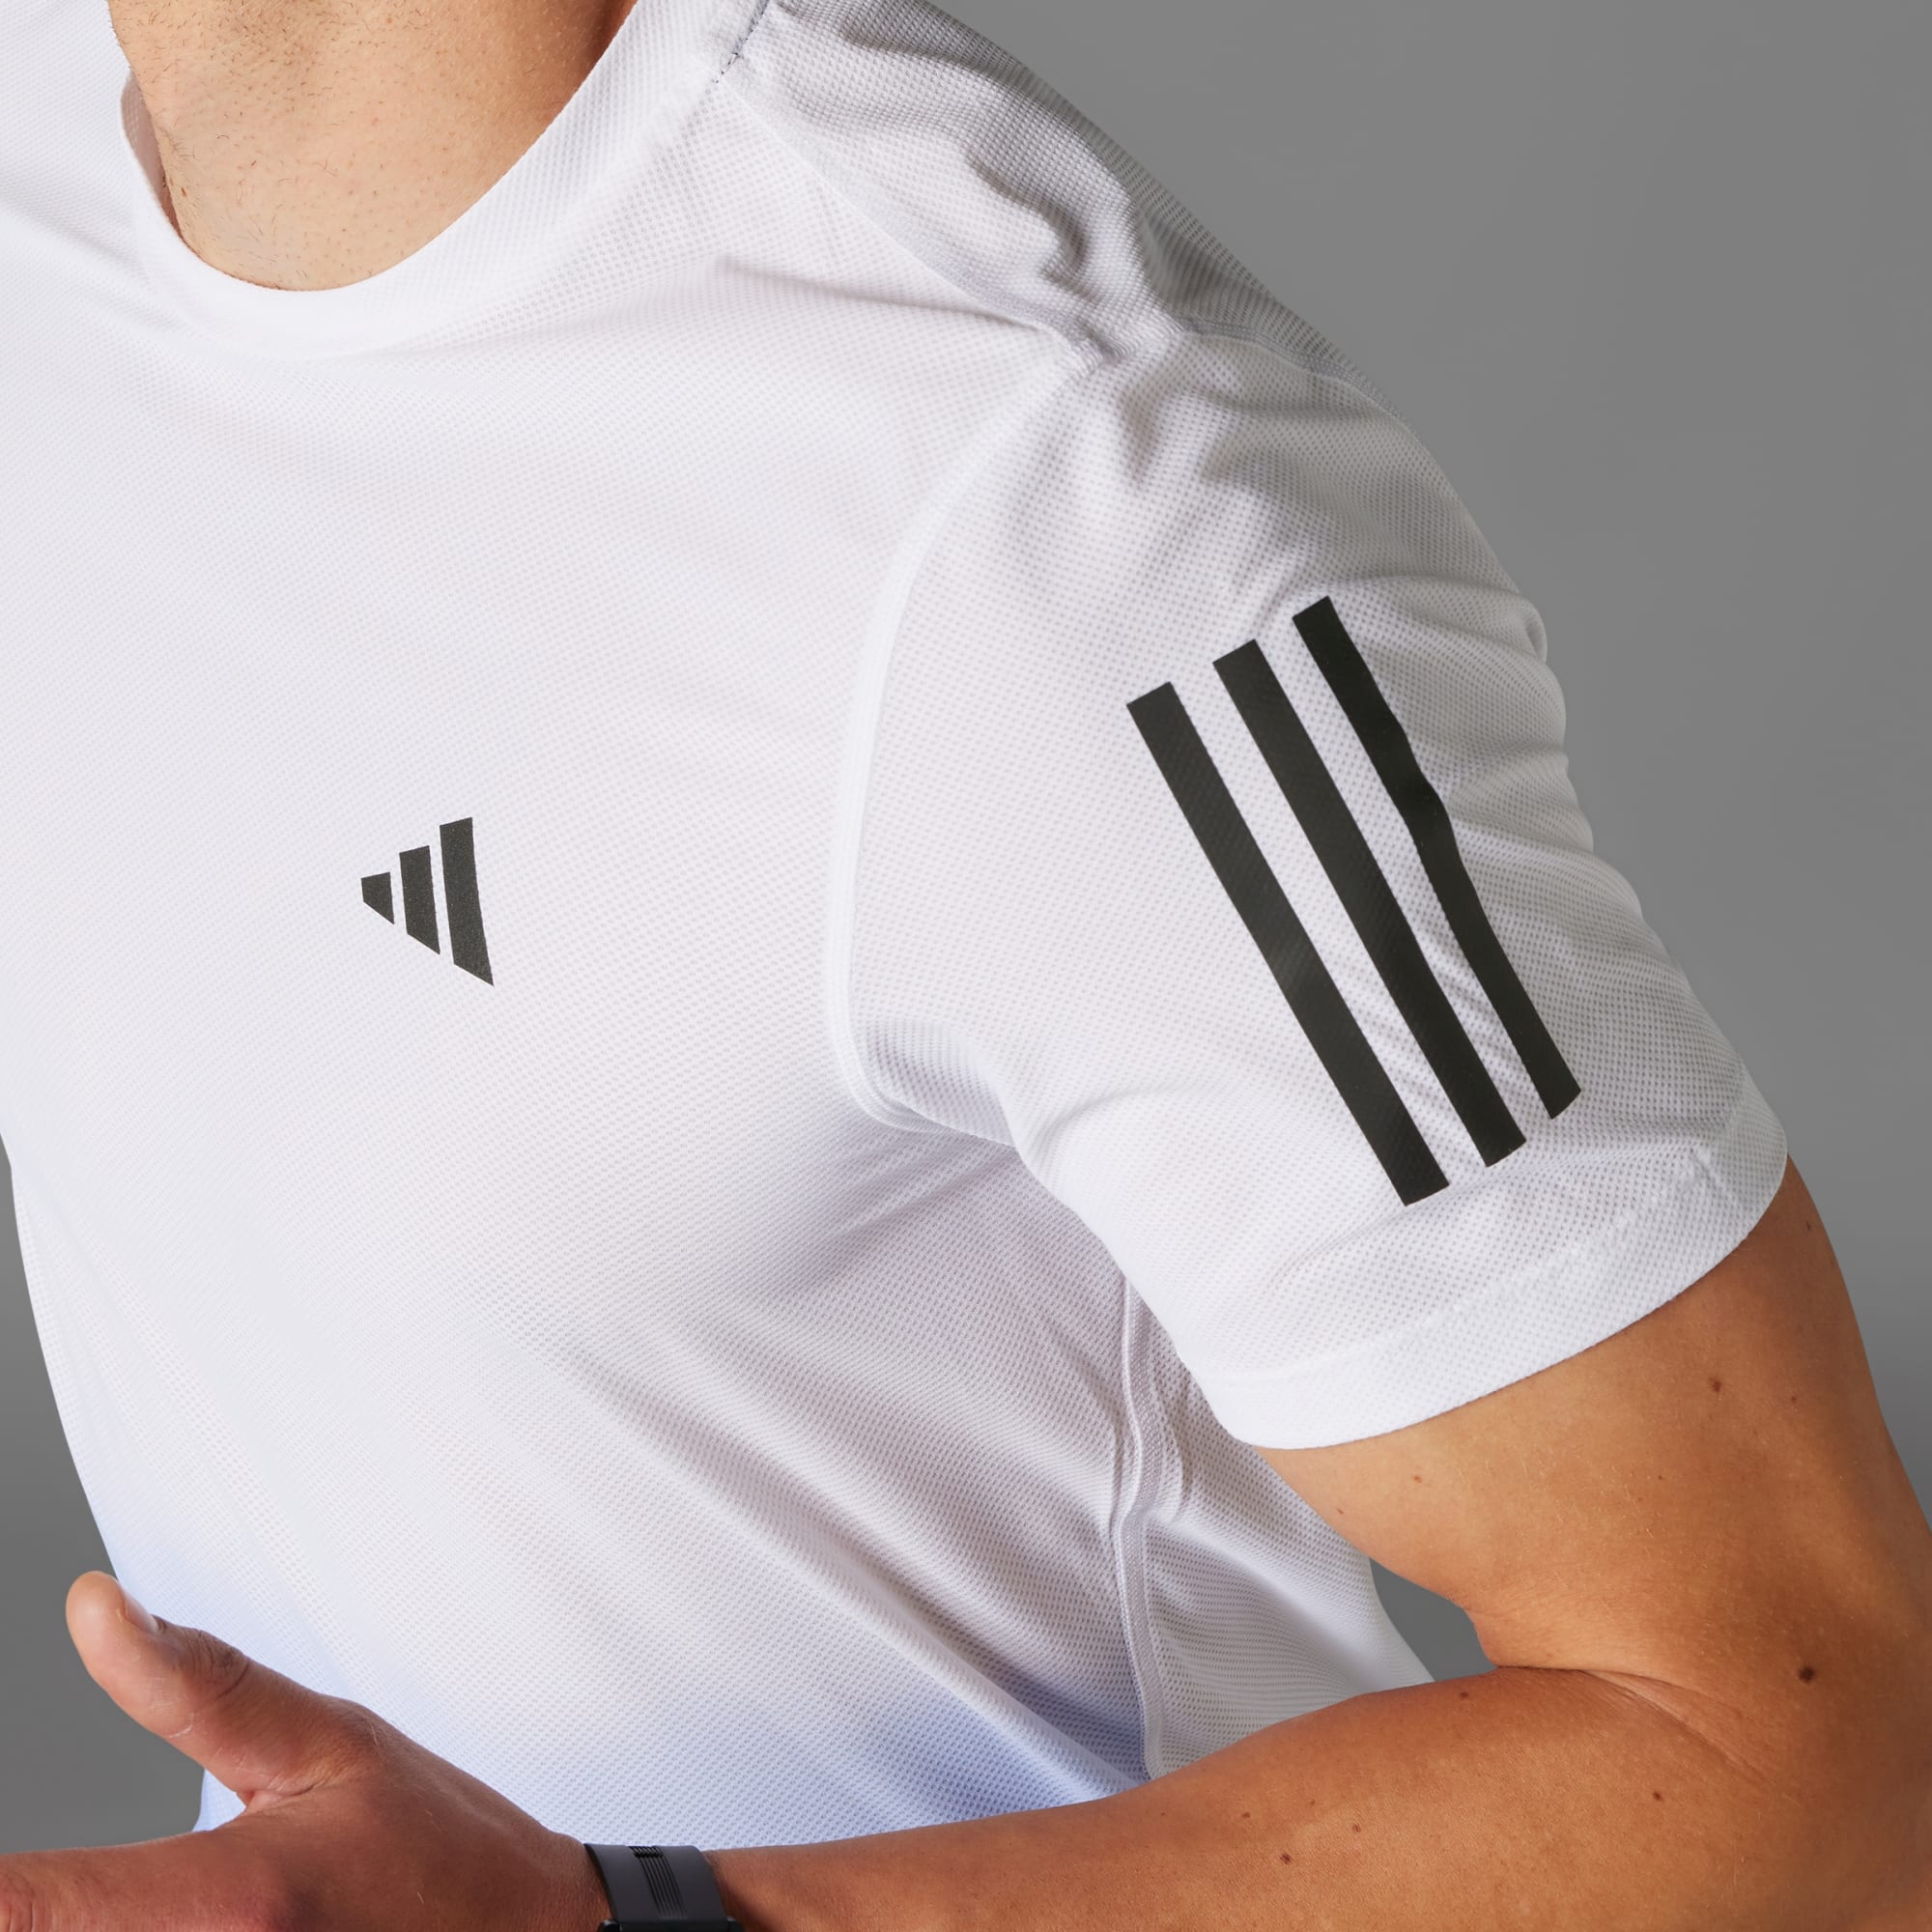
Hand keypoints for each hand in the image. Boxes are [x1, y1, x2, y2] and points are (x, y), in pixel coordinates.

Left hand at [0, 1572, 614, 1930]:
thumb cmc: (435, 1846)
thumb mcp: (329, 1741)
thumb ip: (199, 1684)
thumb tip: (92, 1609)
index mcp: (230, 1904)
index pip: (33, 1905)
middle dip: (38, 1897)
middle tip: (41, 1870)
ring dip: (78, 1915)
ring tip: (83, 1889)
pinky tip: (128, 1912)